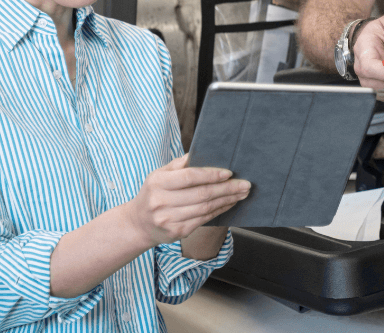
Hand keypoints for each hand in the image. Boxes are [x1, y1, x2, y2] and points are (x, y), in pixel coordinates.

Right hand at [127, 154, 249, 247]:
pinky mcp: (176, 232)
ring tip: (241, 194)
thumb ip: (180, 164)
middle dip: (227, 189)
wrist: (138, 223)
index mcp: (158, 182)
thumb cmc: (154, 192)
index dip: (211, 175)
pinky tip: (229, 205)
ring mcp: (168, 219)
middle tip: (245, 184)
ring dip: (227, 201)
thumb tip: (203, 152)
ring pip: (205, 208)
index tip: (229, 173)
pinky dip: (219, 211)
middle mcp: (161, 202)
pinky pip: (203, 220)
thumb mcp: (160, 174)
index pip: (189, 177)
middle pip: (201, 194)